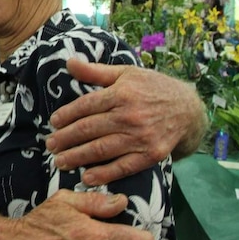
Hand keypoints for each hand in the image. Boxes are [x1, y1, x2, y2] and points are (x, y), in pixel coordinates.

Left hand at [46, 57, 205, 184]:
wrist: (189, 109)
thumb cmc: (152, 88)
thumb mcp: (125, 73)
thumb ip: (96, 71)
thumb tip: (69, 62)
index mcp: (121, 93)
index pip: (85, 105)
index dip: (66, 115)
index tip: (53, 123)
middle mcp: (129, 116)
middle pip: (89, 129)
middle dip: (65, 138)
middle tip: (50, 145)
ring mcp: (141, 137)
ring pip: (101, 149)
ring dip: (77, 157)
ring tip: (59, 161)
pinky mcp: (151, 155)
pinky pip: (123, 166)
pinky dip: (104, 173)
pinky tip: (87, 177)